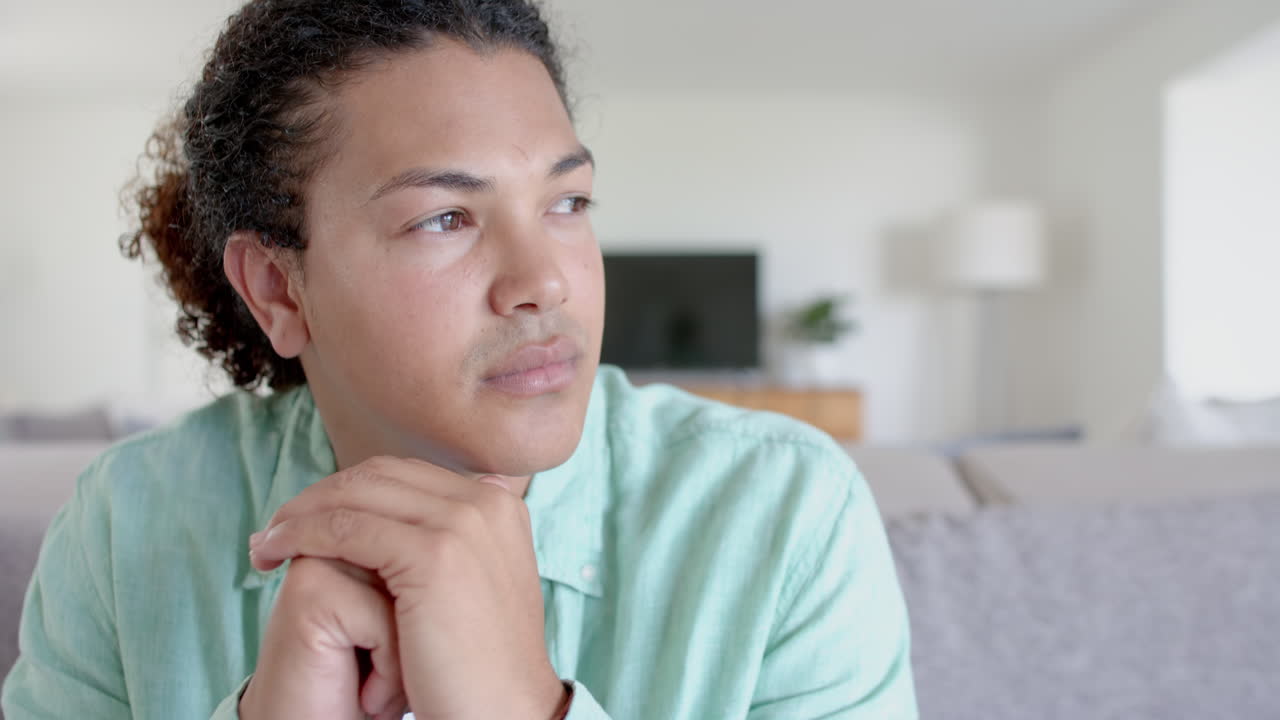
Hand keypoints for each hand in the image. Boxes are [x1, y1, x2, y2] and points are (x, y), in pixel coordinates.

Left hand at [249, 456, 567, 719]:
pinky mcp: (435, 553)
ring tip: (265, 543)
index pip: (406, 474)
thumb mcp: (476, 588)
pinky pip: (346, 528)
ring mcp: (463, 523)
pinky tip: (277, 554)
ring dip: (301, 513)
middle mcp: (486, 501)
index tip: (310, 517)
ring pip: (358, 495)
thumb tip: (413, 520)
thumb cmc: (479, 667)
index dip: (351, 490)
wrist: (504, 714)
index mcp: (498, 504)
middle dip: (321, 496)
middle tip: (277, 526)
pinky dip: (302, 534)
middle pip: (381, 475)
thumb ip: (454, 546)